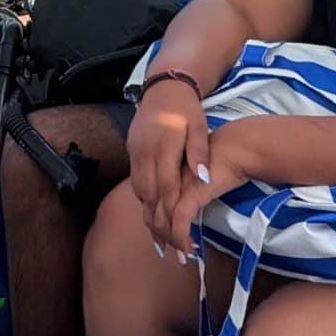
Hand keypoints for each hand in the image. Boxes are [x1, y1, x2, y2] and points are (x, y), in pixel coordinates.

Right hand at [128, 83, 211, 254]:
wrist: (163, 87)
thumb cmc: (186, 109)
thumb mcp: (199, 126)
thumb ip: (200, 153)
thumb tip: (204, 178)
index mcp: (163, 146)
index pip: (166, 187)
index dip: (171, 213)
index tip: (179, 236)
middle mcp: (144, 152)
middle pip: (148, 194)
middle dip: (156, 222)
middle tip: (167, 248)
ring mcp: (135, 151)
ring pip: (138, 189)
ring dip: (147, 213)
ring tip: (158, 237)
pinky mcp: (131, 150)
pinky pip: (134, 180)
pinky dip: (143, 198)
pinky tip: (150, 210)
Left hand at [162, 122, 263, 259]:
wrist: (237, 148)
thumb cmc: (224, 158)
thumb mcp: (201, 174)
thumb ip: (191, 186)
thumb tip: (190, 201)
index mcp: (166, 174)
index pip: (151, 202)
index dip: (154, 223)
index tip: (161, 239)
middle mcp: (167, 181)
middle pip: (152, 214)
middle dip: (159, 236)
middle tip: (167, 251)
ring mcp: (177, 188)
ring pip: (163, 221)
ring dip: (171, 241)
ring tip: (182, 254)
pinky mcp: (190, 195)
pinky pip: (180, 222)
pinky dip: (181, 238)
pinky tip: (190, 248)